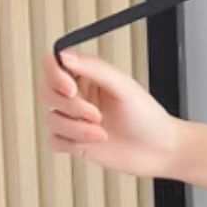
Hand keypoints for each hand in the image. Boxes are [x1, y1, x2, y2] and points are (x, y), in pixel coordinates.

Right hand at [39, 48, 180, 178]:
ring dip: (76, 129)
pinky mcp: (74, 142)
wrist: (159, 151)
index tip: (71, 88)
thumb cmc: (149, 118)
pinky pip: (53, 140)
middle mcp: (78, 96)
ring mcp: (75, 119)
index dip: (55, 75)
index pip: (53, 65)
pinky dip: (71, 144)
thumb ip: (94, 68)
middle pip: (47, 92)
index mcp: (88, 76)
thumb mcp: (124, 87)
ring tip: (102, 134)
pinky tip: (93, 144)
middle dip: (71, 107)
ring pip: (52, 119)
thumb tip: (64, 55)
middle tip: (96, 115)